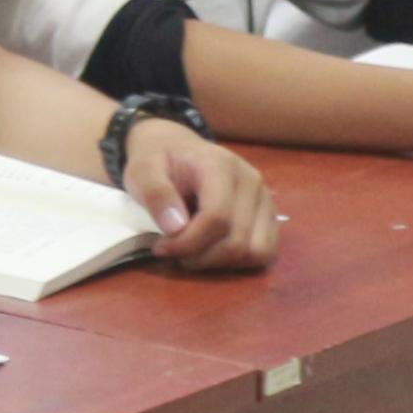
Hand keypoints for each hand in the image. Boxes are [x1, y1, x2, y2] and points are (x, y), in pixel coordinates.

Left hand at [119, 119, 278, 271]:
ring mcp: (265, 199)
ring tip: (192, 253)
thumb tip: (176, 228)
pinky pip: (265, 252)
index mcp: (221, 166)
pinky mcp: (270, 216)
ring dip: (220, 263)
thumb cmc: (159, 162)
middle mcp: (251, 182)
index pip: (217, 217)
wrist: (177, 149)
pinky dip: (238, 262)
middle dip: (200, 257)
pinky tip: (212, 251)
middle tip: (172, 252)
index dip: (188, 243)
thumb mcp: (142, 170)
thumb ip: (155, 194)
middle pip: (237, 241)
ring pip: (255, 252)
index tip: (160, 247)